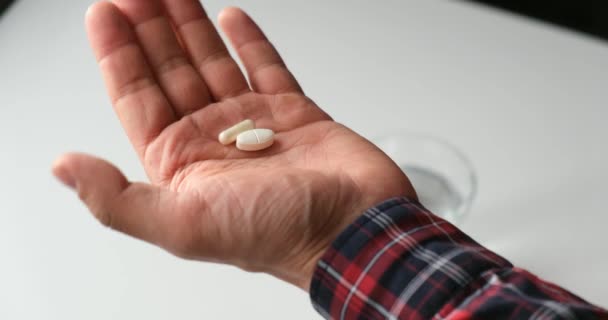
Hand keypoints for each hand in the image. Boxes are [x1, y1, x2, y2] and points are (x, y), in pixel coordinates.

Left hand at [52, 0, 415, 290]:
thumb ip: (117, 199)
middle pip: (172, 72)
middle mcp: (214, 142)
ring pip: (213, 63)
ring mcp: (254, 124)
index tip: (105, 13)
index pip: (137, 98)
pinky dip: (248, 42)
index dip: (117, 55)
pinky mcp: (293, 114)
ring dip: (191, 26)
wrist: (354, 228)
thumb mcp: (184, 224)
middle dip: (151, 29)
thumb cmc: (278, 234)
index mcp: (183, 165)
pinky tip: (230, 18)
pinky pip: (265, 68)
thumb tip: (65, 168)